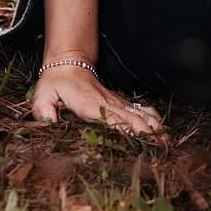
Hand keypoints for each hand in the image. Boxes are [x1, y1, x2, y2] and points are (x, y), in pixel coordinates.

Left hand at [30, 61, 163, 136]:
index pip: (114, 119)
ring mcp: (116, 102)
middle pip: (133, 119)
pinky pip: (140, 109)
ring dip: (154, 125)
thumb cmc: (55, 82)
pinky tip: (162, 129)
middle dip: (148, 132)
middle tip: (163, 147)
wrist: (68, 62)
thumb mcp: (43, 95)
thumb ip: (43, 111)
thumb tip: (48, 126)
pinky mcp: (119, 102)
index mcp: (91, 105)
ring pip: (140, 113)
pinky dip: (153, 118)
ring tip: (167, 140)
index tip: (144, 139)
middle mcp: (108, 104)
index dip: (129, 129)